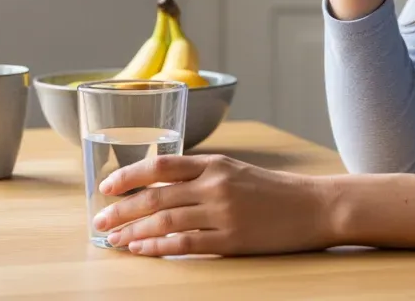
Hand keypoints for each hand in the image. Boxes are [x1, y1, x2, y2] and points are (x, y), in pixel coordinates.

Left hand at [92, 153, 333, 256]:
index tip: (106, 187)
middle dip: (122, 209)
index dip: (129, 176)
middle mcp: (215, 185)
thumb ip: (202, 175)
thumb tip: (160, 186)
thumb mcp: (236, 171)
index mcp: (215, 163)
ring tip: (114, 239)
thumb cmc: (274, 190)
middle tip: (100, 220)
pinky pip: (184, 244)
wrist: (315, 206)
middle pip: (156, 196)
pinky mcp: (231, 240)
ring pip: (165, 221)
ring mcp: (222, 214)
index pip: (161, 165)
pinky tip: (142, 250)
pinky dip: (158, 247)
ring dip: (134, 231)